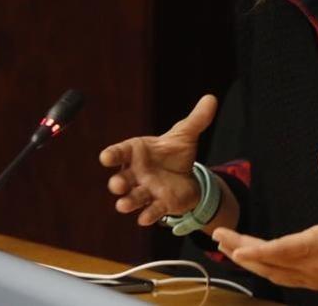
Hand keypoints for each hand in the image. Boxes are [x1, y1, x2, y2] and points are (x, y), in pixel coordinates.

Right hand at [99, 95, 216, 225]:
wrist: (186, 176)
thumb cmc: (175, 153)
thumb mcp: (186, 134)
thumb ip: (196, 119)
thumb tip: (211, 99)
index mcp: (137, 152)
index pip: (120, 152)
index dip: (112, 155)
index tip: (106, 157)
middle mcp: (136, 173)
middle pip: (122, 178)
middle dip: (118, 183)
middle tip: (117, 185)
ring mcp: (146, 190)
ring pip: (132, 198)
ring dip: (127, 202)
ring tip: (122, 205)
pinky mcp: (159, 204)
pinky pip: (151, 211)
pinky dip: (148, 215)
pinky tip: (144, 219)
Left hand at [213, 147, 317, 295]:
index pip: (280, 249)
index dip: (254, 249)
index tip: (232, 243)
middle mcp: (310, 265)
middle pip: (266, 262)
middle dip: (239, 249)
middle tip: (218, 236)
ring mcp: (311, 278)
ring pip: (271, 274)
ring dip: (249, 261)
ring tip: (229, 248)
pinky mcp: (315, 283)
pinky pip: (282, 278)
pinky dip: (265, 270)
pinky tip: (256, 262)